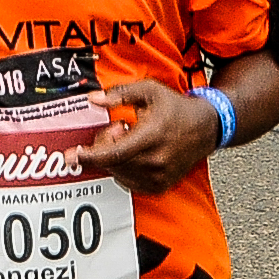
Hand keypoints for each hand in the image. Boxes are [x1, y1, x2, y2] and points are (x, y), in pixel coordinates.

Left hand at [71, 80, 222, 195]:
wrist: (205, 128)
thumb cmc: (175, 108)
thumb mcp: (148, 91)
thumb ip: (119, 94)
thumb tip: (93, 100)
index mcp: (152, 136)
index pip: (114, 153)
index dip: (90, 155)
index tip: (73, 155)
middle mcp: (156, 161)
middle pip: (111, 162)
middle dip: (105, 145)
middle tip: (119, 127)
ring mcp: (158, 177)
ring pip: (117, 172)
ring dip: (114, 157)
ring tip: (131, 137)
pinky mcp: (159, 187)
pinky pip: (127, 181)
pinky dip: (123, 167)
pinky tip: (136, 152)